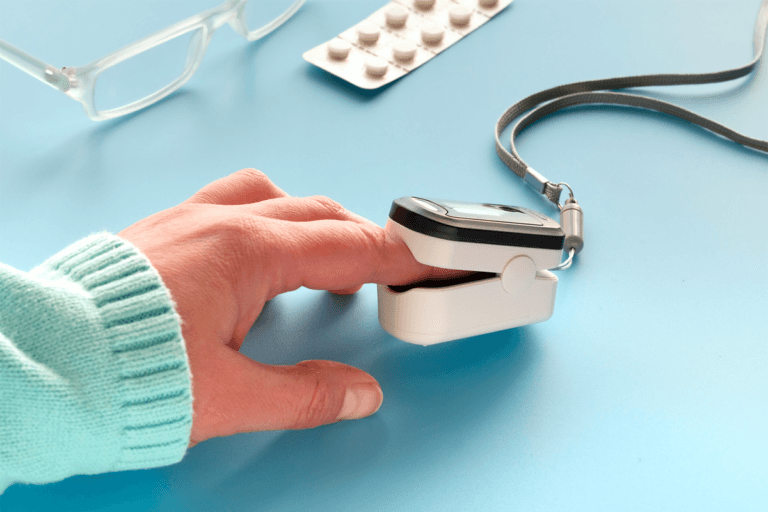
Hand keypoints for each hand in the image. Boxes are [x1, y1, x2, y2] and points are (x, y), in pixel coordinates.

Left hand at [118, 169, 455, 443]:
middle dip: (362, 239)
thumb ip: (305, 394)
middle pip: (317, 214)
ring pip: (273, 196)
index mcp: (246, 253)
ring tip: (330, 253)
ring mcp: (189, 221)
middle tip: (390, 266)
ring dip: (312, 220)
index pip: (346, 245)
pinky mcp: (164, 231)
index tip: (427, 259)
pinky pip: (232, 204)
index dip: (396, 254)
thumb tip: (358, 395)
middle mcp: (219, 224)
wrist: (42, 363)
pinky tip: (264, 248)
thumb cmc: (120, 372)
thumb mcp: (227, 396)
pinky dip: (268, 220)